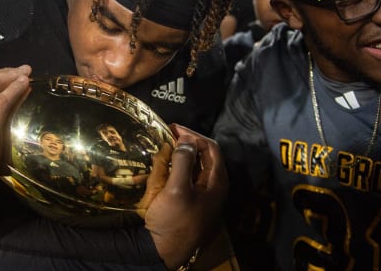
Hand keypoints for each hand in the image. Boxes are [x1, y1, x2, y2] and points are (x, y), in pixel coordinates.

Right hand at [143, 124, 228, 268]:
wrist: (163, 252)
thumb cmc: (173, 221)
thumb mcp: (177, 190)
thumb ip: (183, 162)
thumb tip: (186, 140)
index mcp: (217, 182)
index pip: (211, 148)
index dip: (193, 135)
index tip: (173, 128)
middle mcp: (213, 187)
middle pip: (205, 156)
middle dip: (187, 142)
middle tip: (167, 134)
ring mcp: (203, 195)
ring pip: (196, 166)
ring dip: (181, 154)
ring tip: (164, 145)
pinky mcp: (192, 202)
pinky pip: (188, 178)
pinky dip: (177, 167)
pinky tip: (164, 164)